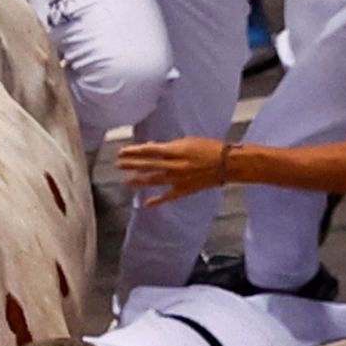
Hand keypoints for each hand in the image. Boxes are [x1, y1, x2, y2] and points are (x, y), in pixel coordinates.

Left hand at [116, 139, 230, 205]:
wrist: (228, 164)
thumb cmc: (210, 148)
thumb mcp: (188, 142)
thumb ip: (169, 146)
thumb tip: (152, 148)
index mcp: (176, 151)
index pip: (149, 151)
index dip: (134, 151)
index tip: (122, 152)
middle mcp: (175, 165)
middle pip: (148, 165)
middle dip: (131, 165)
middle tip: (118, 164)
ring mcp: (179, 179)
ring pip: (154, 180)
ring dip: (139, 180)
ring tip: (126, 181)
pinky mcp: (185, 190)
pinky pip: (168, 196)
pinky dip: (157, 200)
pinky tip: (146, 203)